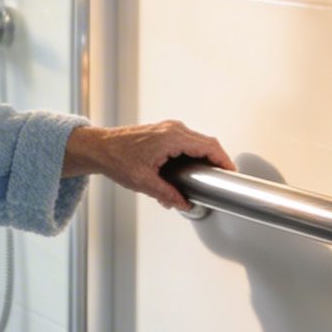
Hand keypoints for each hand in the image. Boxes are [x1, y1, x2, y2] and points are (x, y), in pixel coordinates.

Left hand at [62, 121, 235, 210]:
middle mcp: (172, 129)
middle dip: (216, 161)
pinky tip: (187, 172)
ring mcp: (168, 129)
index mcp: (171, 137)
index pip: (209, 146)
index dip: (223, 160)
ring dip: (202, 159)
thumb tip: (184, 203)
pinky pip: (186, 142)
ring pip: (197, 142)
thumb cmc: (116, 158)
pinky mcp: (163, 132)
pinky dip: (192, 155)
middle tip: (222, 178)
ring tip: (203, 179)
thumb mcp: (144, 182)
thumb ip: (168, 194)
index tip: (231, 172)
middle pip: (206, 143)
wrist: (99, 147)